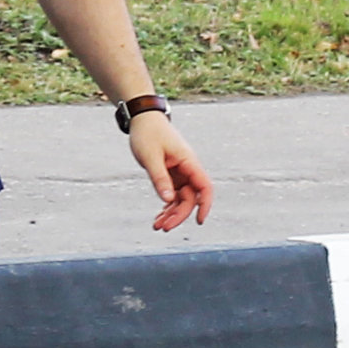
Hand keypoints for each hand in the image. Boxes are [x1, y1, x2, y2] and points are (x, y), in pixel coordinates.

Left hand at [128, 111, 211, 232]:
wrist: (143, 119)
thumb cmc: (148, 134)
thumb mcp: (151, 157)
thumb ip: (160, 178)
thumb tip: (169, 200)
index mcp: (188, 162)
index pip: (204, 187)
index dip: (205, 205)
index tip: (199, 221)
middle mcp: (187, 168)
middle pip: (190, 198)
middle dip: (179, 215)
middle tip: (163, 228)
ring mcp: (179, 172)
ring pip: (181, 198)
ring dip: (171, 213)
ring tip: (157, 226)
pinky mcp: (171, 174)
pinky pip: (173, 194)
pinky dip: (167, 206)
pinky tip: (159, 216)